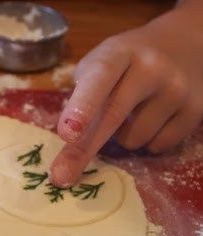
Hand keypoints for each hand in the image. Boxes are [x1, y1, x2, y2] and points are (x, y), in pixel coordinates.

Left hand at [50, 4, 202, 186]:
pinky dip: (147, 141)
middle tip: (61, 176)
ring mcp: (176, 90)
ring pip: (133, 140)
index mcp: (118, 53)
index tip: (67, 134)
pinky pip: (157, 146)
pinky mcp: (196, 110)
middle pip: (113, 116)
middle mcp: (150, 69)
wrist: (184, 44)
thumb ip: (84, 93)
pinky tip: (153, 117)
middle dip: (83, 150)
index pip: (99, 78)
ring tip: (133, 111)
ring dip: (123, 137)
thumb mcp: (102, 61)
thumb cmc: (128, 60)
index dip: (82, 106)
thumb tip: (71, 140)